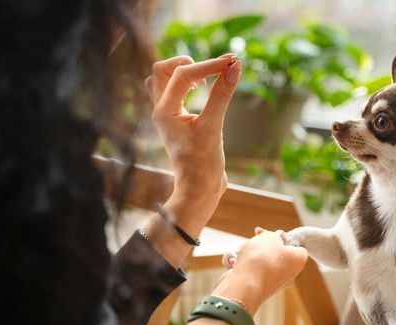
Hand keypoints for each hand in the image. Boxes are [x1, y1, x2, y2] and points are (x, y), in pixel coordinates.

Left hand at [146, 55, 241, 216]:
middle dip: (187, 63)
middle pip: (162, 70)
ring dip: (183, 72)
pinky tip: (204, 90)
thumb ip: (222, 94)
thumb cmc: (203, 164)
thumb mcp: (214, 127)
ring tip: (205, 80)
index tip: (232, 62)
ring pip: (163, 80)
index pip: (183, 74)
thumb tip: (235, 67)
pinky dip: (186, 85)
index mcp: (164, 111)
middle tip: (211, 70)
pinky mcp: (176, 121)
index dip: (208, 65)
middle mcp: (160, 110)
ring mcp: (166, 116)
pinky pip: (173, 93)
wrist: (198, 191)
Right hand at [213, 228, 307, 313]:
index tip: (273, 235)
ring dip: (252, 255)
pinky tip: (236, 263)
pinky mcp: (259, 289)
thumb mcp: (269, 237)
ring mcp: (273, 284)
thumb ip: (274, 235)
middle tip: (256, 238)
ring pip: (263, 263)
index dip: (285, 239)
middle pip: (278, 255)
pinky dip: (244, 266)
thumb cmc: (261, 259)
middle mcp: (289, 275)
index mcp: (298, 261)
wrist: (244, 285)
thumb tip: (276, 238)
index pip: (297, 248)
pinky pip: (252, 273)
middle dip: (265, 246)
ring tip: (244, 252)